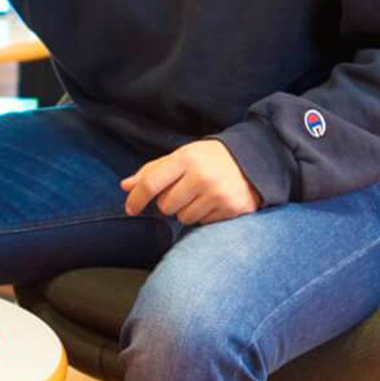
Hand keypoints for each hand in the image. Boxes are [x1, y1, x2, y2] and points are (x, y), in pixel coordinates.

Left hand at [122, 140, 262, 225]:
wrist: (254, 160)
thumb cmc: (209, 159)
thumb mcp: (181, 156)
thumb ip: (152, 171)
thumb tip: (125, 186)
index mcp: (186, 158)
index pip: (151, 183)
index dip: (136, 199)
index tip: (130, 209)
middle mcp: (202, 176)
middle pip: (165, 206)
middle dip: (169, 202)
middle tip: (185, 190)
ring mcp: (219, 194)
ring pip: (184, 218)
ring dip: (187, 210)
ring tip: (201, 195)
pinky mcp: (234, 209)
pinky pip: (204, 223)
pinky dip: (205, 216)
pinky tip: (215, 201)